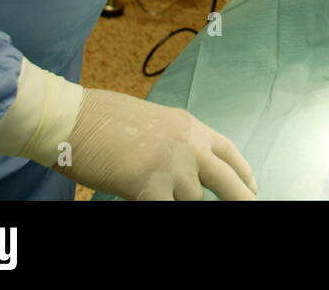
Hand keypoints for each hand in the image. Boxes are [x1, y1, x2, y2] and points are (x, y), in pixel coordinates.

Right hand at [61, 89, 256, 200]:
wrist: (74, 117)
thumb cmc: (102, 118)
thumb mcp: (154, 122)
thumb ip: (176, 142)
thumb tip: (187, 166)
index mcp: (190, 126)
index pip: (228, 151)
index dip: (243, 172)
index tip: (253, 187)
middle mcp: (189, 145)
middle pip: (227, 180)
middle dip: (241, 197)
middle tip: (254, 206)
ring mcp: (172, 167)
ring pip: (193, 201)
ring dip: (178, 201)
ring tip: (155, 187)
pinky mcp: (150, 186)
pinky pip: (169, 210)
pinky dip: (167, 209)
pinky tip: (156, 204)